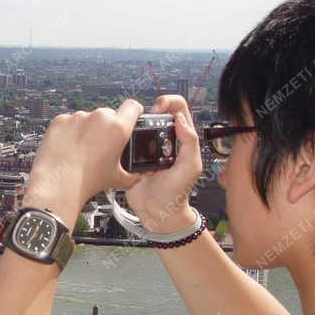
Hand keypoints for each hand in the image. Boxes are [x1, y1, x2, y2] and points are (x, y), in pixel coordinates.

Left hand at [23, 99, 144, 225]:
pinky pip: (68, 122)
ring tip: (81, 150)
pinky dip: (68, 132)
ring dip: (86, 129)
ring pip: (87, 118)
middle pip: (108, 114)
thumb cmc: (87, 182)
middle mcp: (99, 118)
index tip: (131, 117)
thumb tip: (136, 176)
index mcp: (118, 128)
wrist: (57, 184)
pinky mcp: (60, 120)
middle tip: (101, 145)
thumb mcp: (117, 180)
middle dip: (106, 126)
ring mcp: (78, 117)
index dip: (134, 112)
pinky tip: (66, 148)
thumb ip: (131, 175)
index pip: (133, 107)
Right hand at [123, 95, 203, 232]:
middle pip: (156, 112)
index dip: (168, 103)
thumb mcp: (191, 167)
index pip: (178, 108)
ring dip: (135, 123)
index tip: (158, 109)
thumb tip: (179, 118)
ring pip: (139, 125)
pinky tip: (123, 142)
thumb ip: (189, 142)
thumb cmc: (177, 193)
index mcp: (181, 138)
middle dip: (149, 111)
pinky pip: (126, 141)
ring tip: (132, 130)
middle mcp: (164, 139)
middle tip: (144, 119)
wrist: (157, 212)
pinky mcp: (132, 157)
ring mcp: (147, 148)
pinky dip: (124, 137)